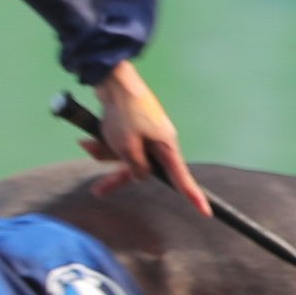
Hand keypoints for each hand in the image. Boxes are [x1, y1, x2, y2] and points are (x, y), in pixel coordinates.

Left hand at [84, 61, 210, 213]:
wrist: (112, 82)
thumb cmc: (123, 115)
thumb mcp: (128, 149)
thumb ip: (137, 168)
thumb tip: (141, 176)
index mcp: (166, 147)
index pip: (181, 178)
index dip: (193, 196)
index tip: (207, 212)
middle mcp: (159, 141)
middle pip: (143, 170)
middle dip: (117, 177)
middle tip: (98, 191)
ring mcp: (145, 133)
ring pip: (125, 157)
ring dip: (105, 154)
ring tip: (89, 145)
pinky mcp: (131, 126)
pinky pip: (118, 144)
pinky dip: (104, 143)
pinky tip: (88, 140)